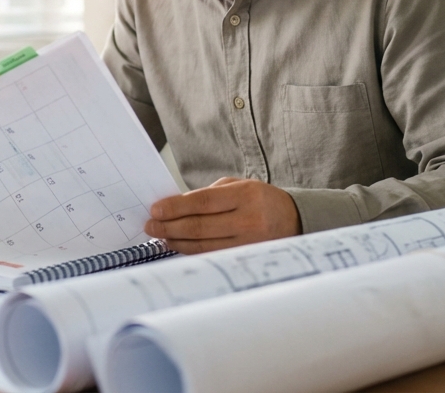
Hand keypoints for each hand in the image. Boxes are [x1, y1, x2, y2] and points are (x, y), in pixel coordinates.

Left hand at [144, 177, 299, 253]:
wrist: (293, 220)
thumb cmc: (259, 200)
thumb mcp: (239, 186)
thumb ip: (208, 195)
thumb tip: (174, 207)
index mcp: (246, 195)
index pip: (203, 202)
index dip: (176, 207)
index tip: (155, 210)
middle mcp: (249, 220)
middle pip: (200, 226)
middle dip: (170, 227)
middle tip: (151, 225)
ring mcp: (249, 243)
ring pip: (204, 245)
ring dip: (177, 242)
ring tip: (161, 236)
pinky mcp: (247, 258)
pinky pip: (213, 256)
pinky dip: (192, 252)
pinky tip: (179, 246)